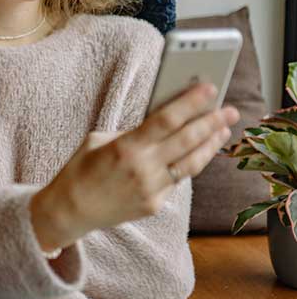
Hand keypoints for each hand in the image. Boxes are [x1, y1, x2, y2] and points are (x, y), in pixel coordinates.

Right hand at [31, 83, 239, 250]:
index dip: (191, 102)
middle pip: (188, 140)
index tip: (209, 88)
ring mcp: (151, 189)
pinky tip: (197, 153)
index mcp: (126, 147)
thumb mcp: (99, 140)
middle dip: (212, 122)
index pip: (167, 120)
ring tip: (223, 130)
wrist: (70, 210)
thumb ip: (131, 132)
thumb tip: (161, 123)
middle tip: (229, 110)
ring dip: (210, 145)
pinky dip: (188, 164)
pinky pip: (177, 181)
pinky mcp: (154, 205)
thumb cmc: (80, 170)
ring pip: (192, 164)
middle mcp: (143, 169)